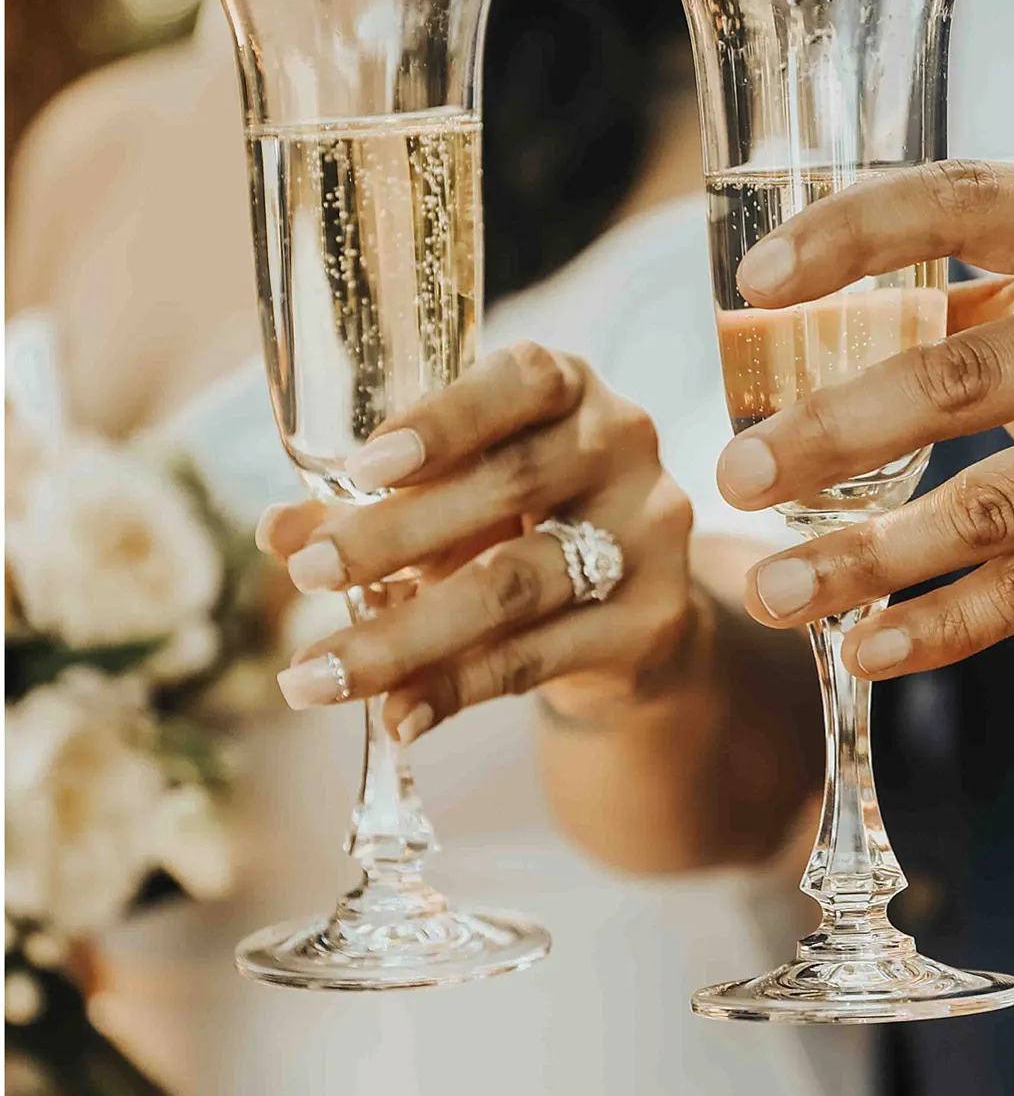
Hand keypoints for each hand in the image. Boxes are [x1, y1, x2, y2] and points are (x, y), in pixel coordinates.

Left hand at [257, 344, 698, 740]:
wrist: (625, 613)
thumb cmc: (515, 523)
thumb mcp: (448, 496)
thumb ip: (369, 502)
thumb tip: (278, 531)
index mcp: (570, 390)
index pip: (523, 381)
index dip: (444, 421)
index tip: (362, 468)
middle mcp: (622, 445)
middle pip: (509, 485)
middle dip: (393, 535)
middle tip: (304, 574)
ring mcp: (647, 533)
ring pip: (516, 584)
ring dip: (404, 634)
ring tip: (318, 673)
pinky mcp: (652, 620)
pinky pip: (536, 657)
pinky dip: (454, 688)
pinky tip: (395, 714)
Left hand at [719, 164, 1013, 678]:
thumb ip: (977, 285)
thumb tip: (790, 319)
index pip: (964, 203)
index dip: (852, 236)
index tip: (754, 282)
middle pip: (959, 374)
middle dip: (829, 431)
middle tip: (737, 474)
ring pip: (992, 505)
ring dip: (868, 556)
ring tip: (775, 590)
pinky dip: (944, 624)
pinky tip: (869, 646)